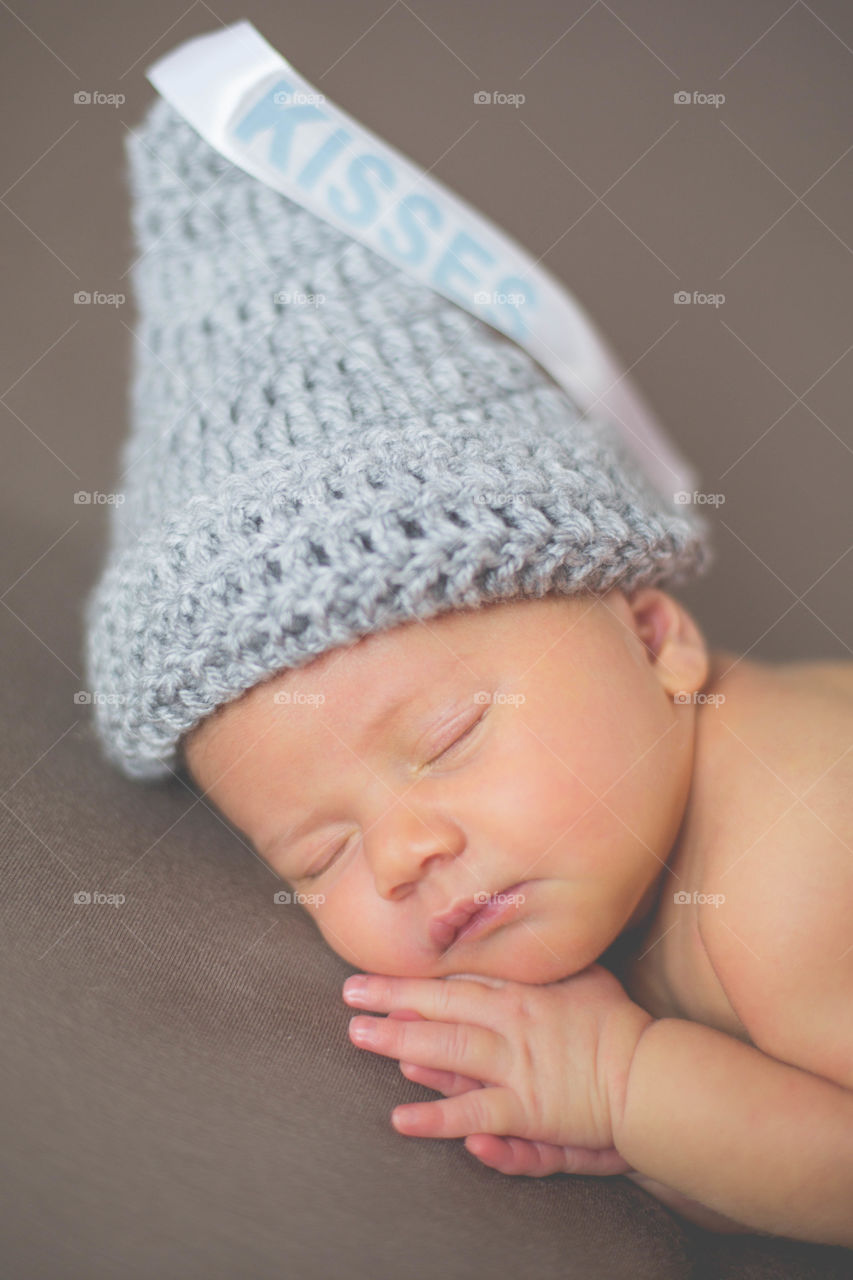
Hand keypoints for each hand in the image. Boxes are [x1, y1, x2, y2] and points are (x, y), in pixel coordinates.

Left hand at [342, 963, 653, 1157]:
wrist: (649, 1073)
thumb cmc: (618, 1024)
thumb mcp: (584, 974)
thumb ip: (547, 956)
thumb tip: (524, 928)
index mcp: (523, 990)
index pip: (459, 977)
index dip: (417, 973)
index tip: (380, 968)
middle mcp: (511, 1021)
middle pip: (441, 1006)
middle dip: (391, 998)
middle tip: (349, 994)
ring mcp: (516, 1065)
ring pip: (445, 1049)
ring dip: (398, 1041)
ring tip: (357, 1036)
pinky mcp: (526, 1109)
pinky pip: (472, 1113)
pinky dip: (436, 1117)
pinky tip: (400, 1117)